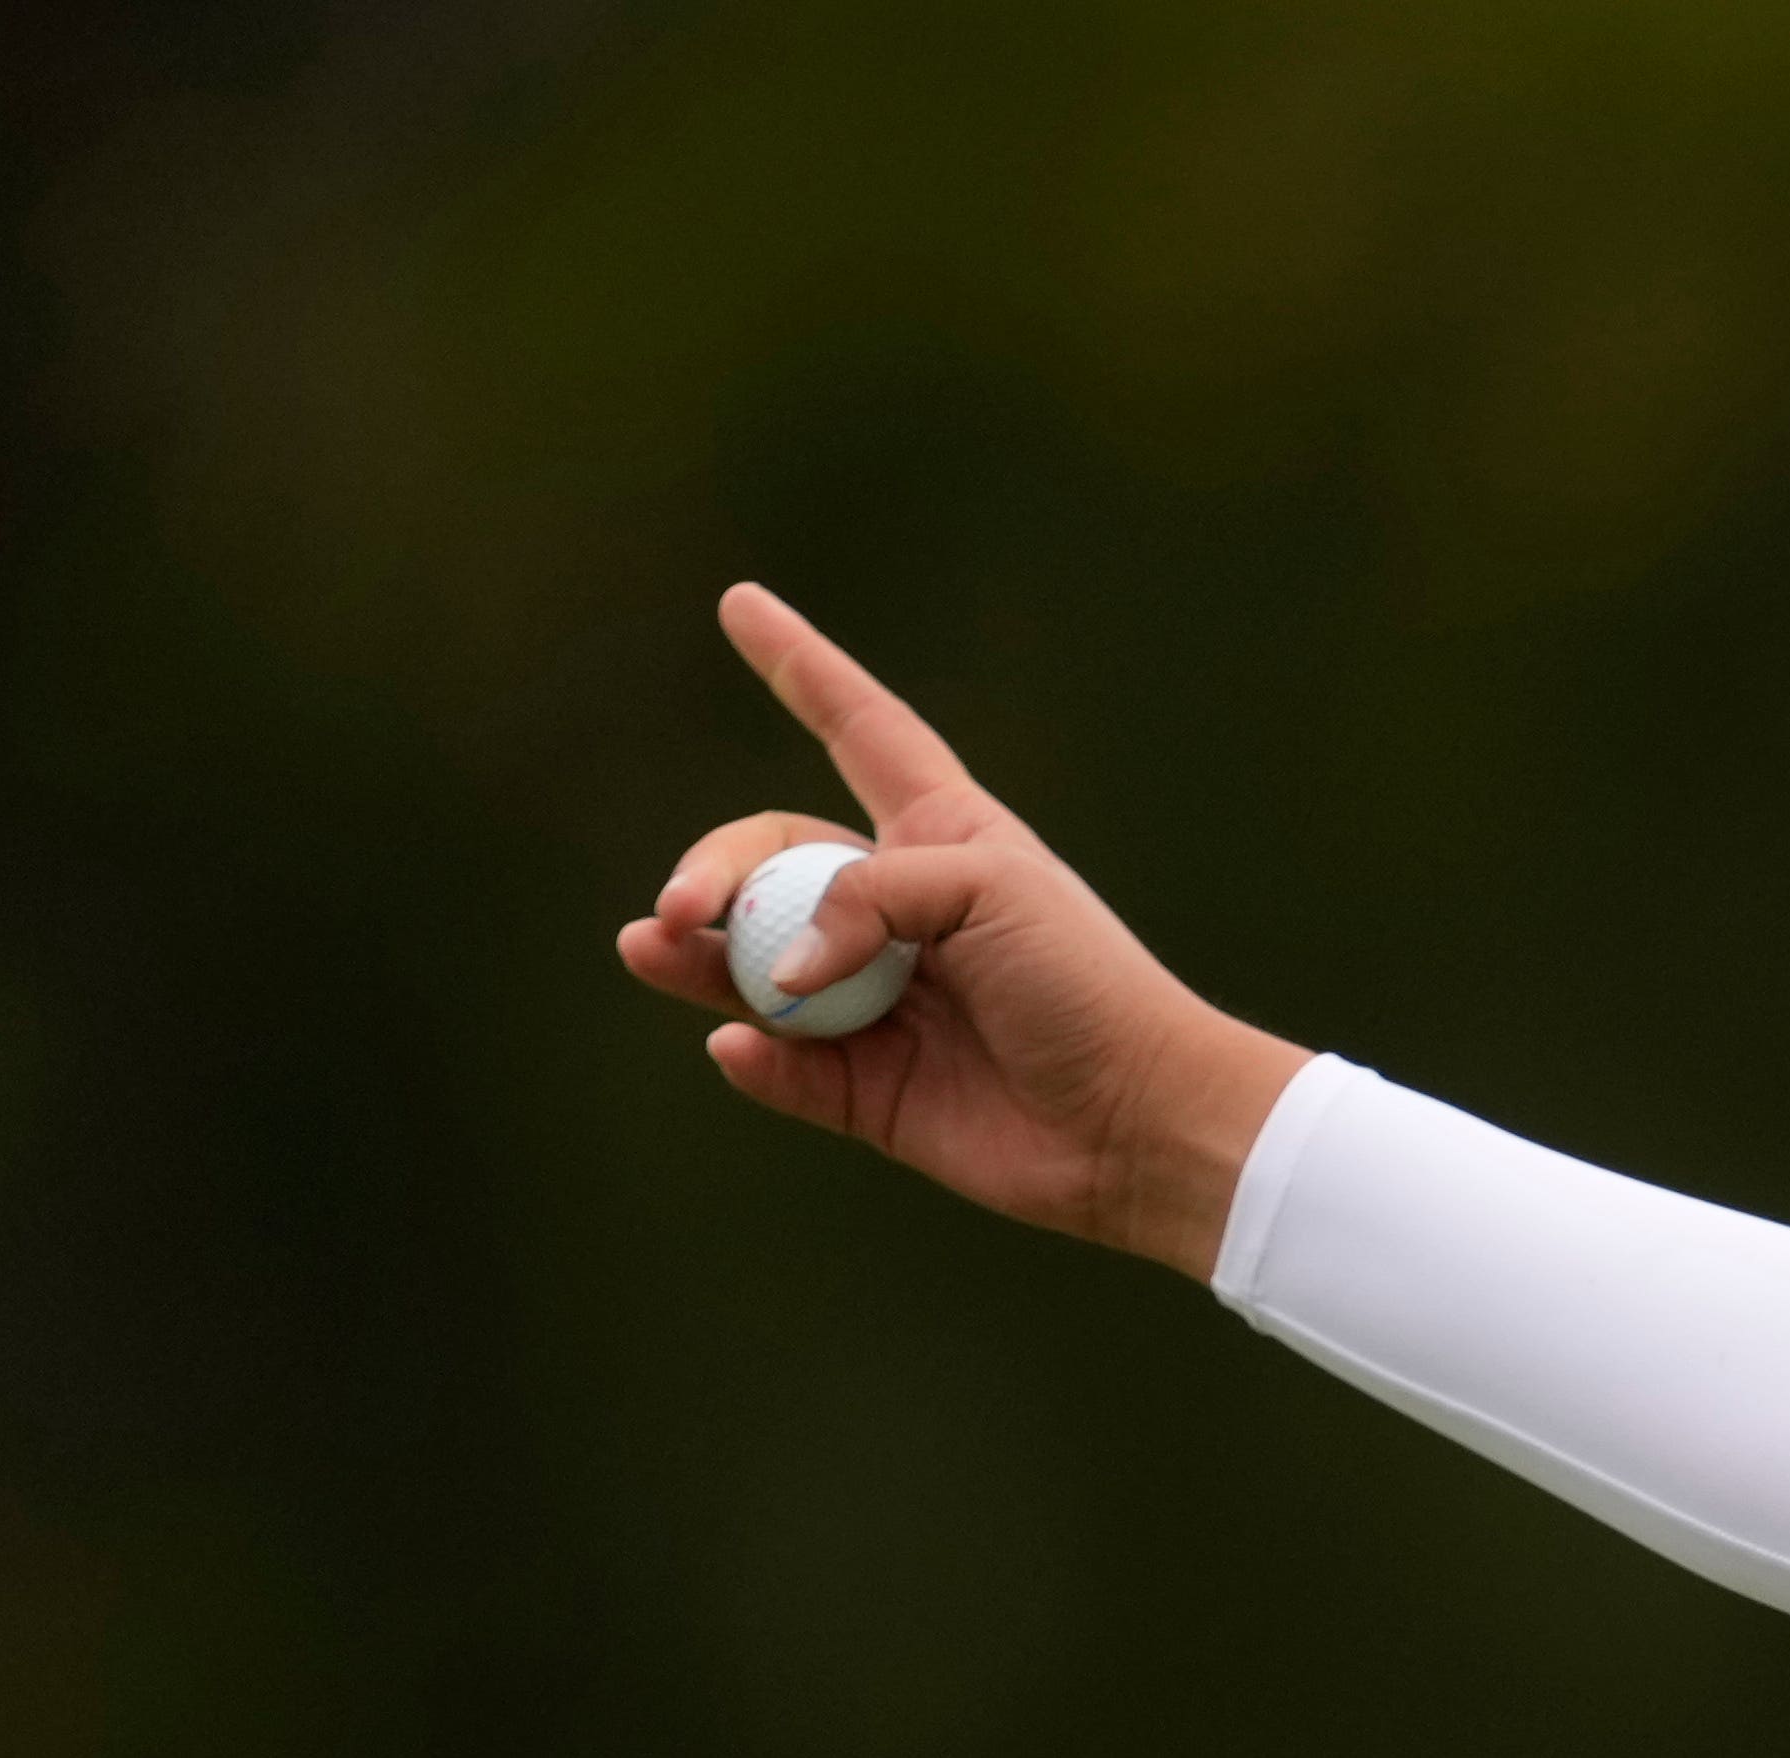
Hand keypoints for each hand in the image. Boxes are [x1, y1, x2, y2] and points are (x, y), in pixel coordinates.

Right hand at [611, 586, 1309, 1277]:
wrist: (1139, 1121)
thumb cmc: (1088, 985)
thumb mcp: (986, 889)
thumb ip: (864, 899)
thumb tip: (776, 971)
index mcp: (941, 836)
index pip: (858, 729)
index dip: (802, 667)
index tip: (742, 604)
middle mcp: (900, 914)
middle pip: (770, 861)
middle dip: (715, 871)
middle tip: (681, 909)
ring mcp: (879, 1003)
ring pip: (754, 966)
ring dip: (694, 956)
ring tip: (650, 946)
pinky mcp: (871, 1090)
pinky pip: (785, 1066)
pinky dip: (756, 1056)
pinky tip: (740, 1046)